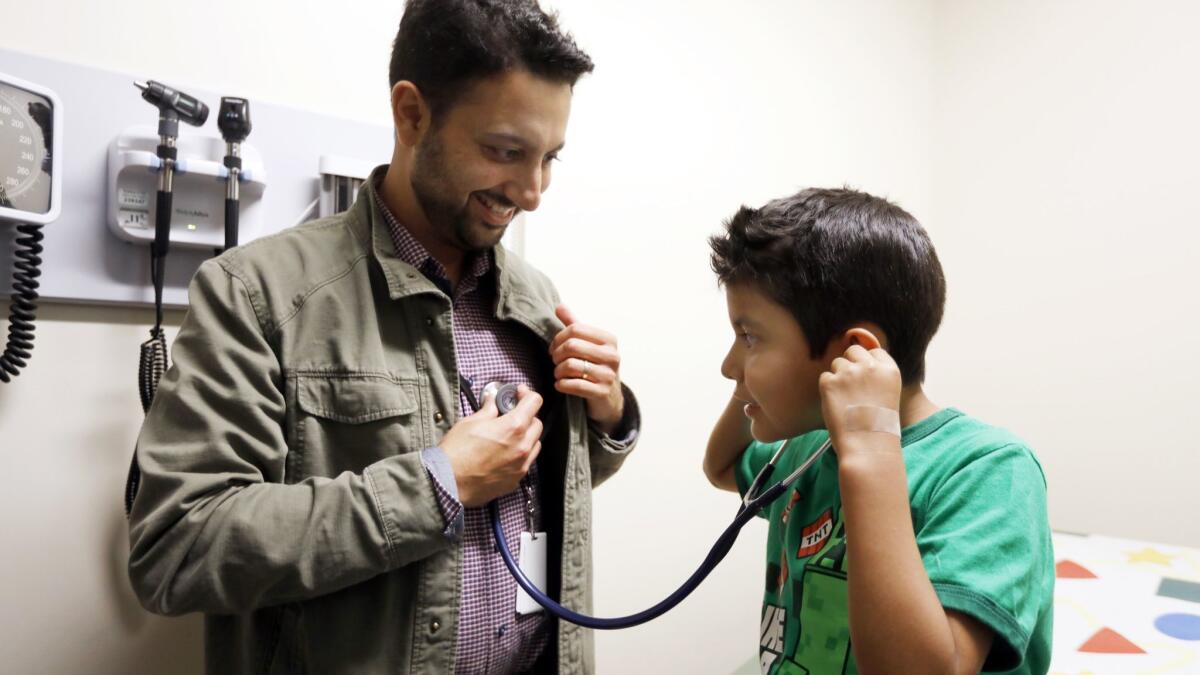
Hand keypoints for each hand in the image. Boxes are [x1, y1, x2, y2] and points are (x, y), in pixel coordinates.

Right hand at [440, 385, 543, 506]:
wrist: (447, 483)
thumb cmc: (456, 452)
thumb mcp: (470, 422)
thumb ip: (488, 410)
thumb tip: (492, 402)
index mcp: (513, 427)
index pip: (534, 402)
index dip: (527, 394)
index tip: (519, 393)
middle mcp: (522, 446)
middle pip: (537, 424)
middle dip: (527, 416)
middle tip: (512, 415)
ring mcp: (521, 465)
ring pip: (535, 444)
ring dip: (527, 436)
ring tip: (509, 436)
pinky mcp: (515, 480)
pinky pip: (526, 462)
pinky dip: (521, 454)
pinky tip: (505, 453)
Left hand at [549, 304, 624, 434]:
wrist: (610, 397)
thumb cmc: (595, 365)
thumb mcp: (588, 343)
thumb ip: (574, 324)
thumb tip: (559, 306)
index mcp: (609, 339)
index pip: (575, 329)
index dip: (558, 338)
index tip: (554, 348)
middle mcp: (612, 355)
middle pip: (571, 346)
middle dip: (556, 354)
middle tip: (555, 361)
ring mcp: (608, 375)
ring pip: (570, 366)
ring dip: (557, 371)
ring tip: (558, 373)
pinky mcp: (602, 392)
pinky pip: (573, 385)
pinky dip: (561, 384)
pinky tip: (560, 384)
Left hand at [818, 344, 901, 460]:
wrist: (867, 445)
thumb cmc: (878, 426)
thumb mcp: (887, 395)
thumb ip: (876, 376)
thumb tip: (858, 363)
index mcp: (889, 370)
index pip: (874, 351)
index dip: (867, 363)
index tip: (865, 379)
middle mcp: (869, 367)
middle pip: (854, 351)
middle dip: (850, 364)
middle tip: (851, 387)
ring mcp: (849, 372)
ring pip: (837, 363)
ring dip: (838, 378)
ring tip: (846, 401)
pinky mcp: (830, 382)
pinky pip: (825, 378)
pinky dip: (828, 390)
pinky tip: (837, 405)